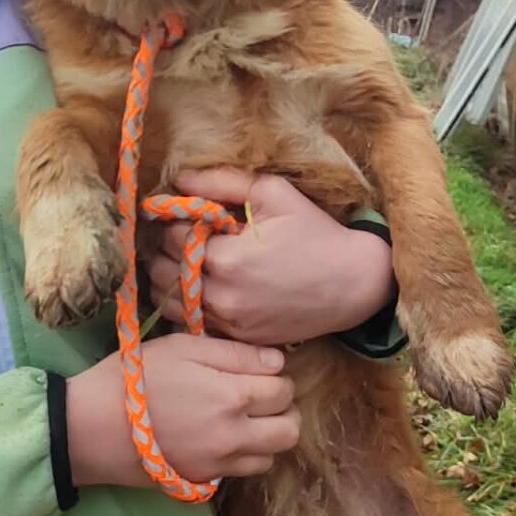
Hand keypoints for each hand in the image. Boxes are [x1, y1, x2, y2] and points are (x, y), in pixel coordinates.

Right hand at [66, 335, 299, 489]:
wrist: (92, 426)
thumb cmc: (136, 377)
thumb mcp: (183, 348)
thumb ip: (234, 353)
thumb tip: (276, 363)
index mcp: (232, 396)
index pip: (283, 390)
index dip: (276, 377)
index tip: (259, 371)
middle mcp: (235, 436)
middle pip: (289, 431)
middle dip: (284, 410)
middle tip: (261, 396)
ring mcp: (220, 464)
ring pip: (272, 456)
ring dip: (267, 436)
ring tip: (244, 419)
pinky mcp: (203, 481)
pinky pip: (244, 472)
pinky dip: (245, 456)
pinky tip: (223, 438)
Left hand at [146, 170, 395, 346]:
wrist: (353, 283)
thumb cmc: (315, 232)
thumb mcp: (273, 194)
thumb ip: (221, 182)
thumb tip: (177, 178)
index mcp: (227, 258)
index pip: (170, 238)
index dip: (174, 222)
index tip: (187, 216)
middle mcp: (223, 296)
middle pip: (162, 272)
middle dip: (165, 251)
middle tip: (182, 237)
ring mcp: (230, 321)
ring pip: (170, 301)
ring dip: (170, 279)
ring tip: (187, 261)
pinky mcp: (239, 337)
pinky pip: (192, 322)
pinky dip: (187, 304)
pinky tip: (202, 286)